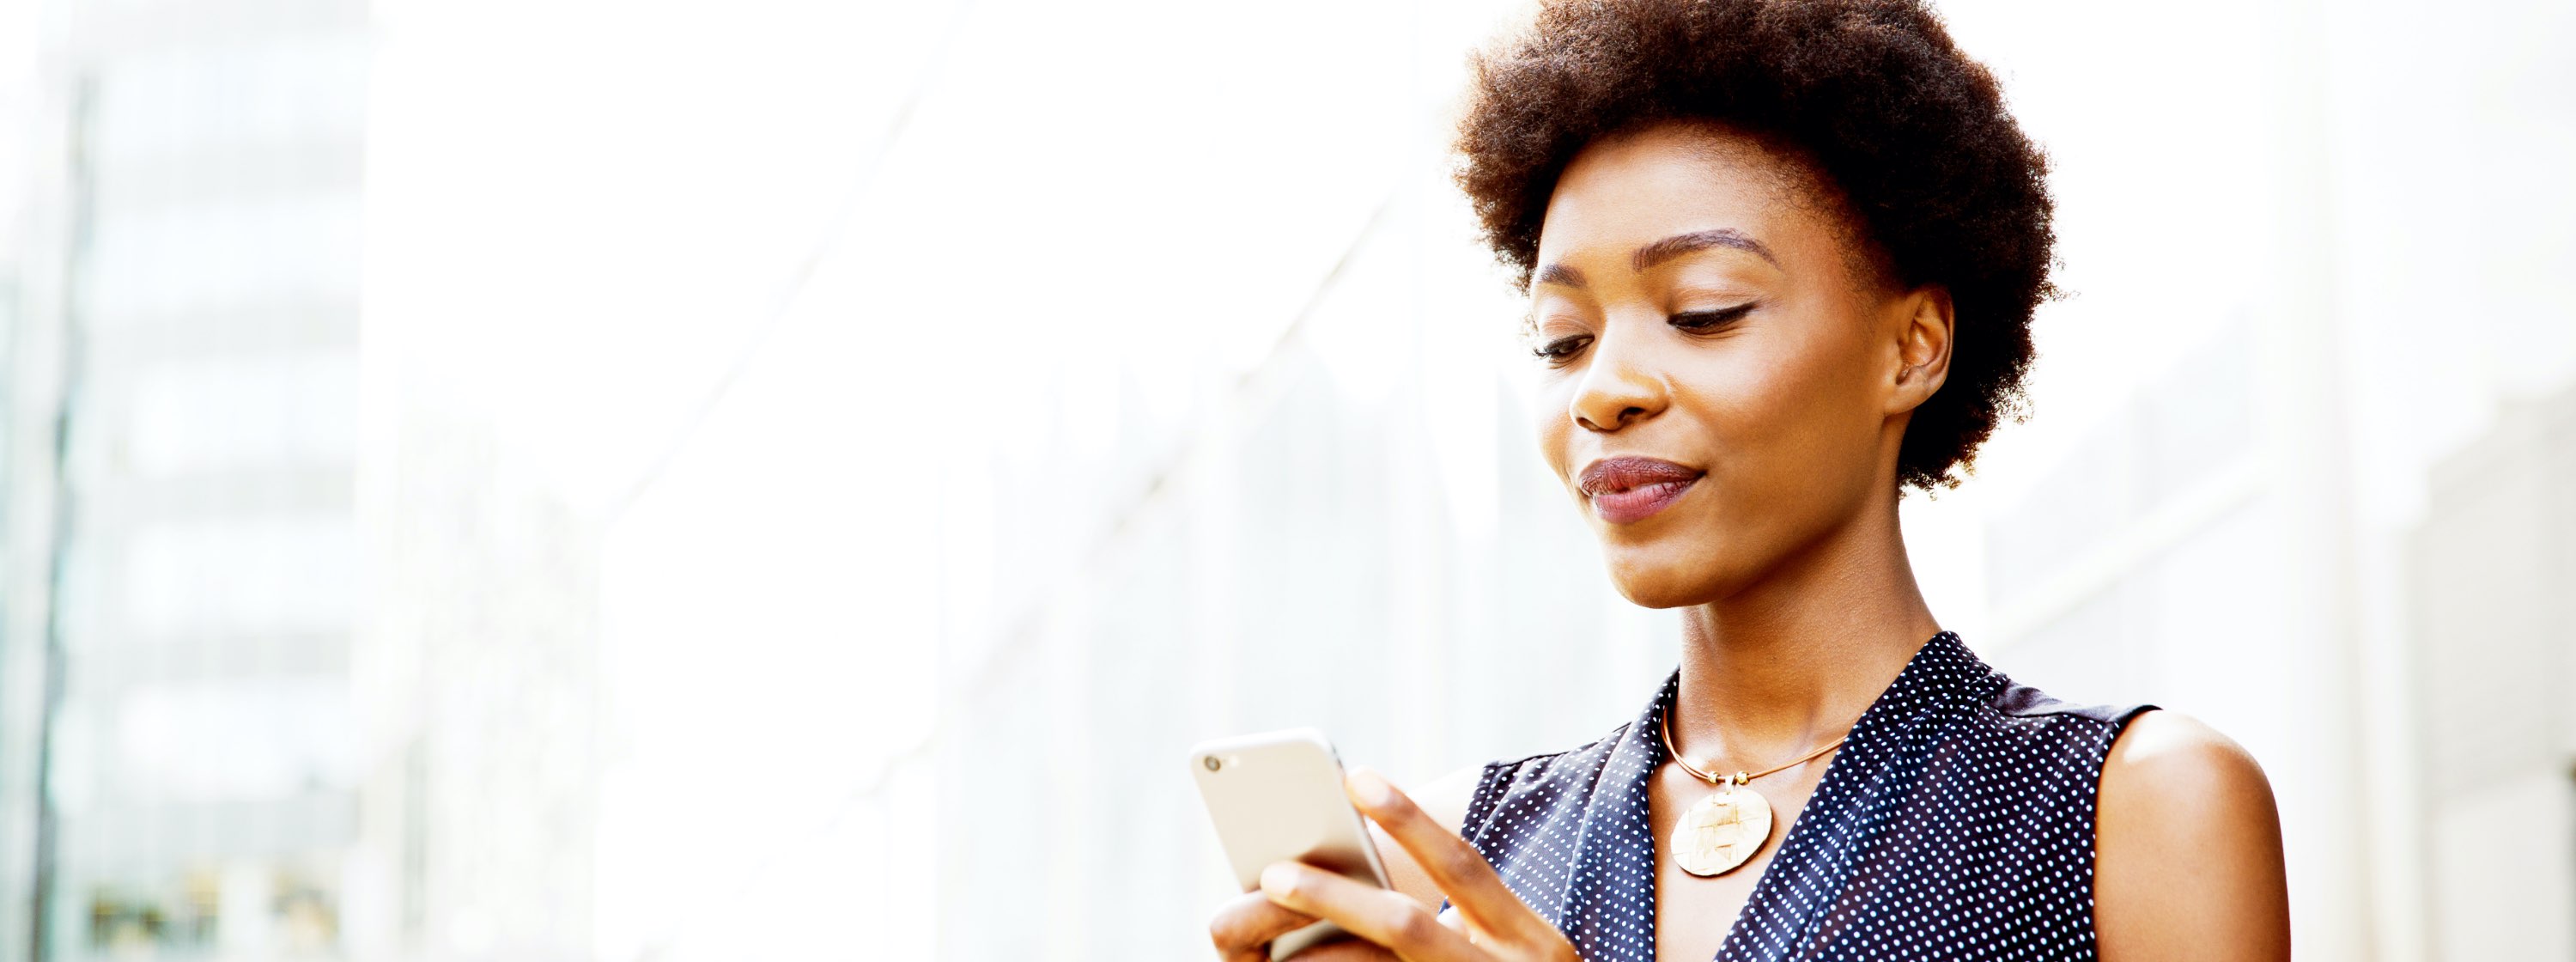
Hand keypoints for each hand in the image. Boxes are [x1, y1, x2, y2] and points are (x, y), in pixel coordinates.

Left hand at [1209, 767, 1579, 961]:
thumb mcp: (1517, 947)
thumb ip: (1468, 916)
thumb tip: (1366, 877)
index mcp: (1531, 938)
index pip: (1463, 867)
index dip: (1409, 820)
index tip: (1355, 778)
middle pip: (1406, 925)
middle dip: (1335, 897)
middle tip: (1272, 873)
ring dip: (1316, 960)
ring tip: (1254, 949)